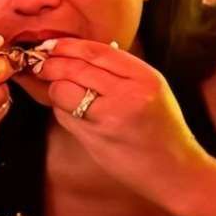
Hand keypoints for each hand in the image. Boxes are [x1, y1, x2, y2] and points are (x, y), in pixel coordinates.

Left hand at [32, 39, 209, 202]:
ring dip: (55, 89)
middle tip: (41, 64)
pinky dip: (61, 111)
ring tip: (60, 92)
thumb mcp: (151, 89)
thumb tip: (76, 54)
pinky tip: (72, 113)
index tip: (52, 45)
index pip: (97, 51)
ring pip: (63, 91)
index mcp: (144, 77)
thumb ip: (118, 71)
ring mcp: (109, 118)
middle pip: (75, 69)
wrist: (174, 171)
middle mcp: (127, 94)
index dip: (68, 46)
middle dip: (52, 65)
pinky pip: (65, 116)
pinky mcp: (95, 139)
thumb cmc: (161, 128)